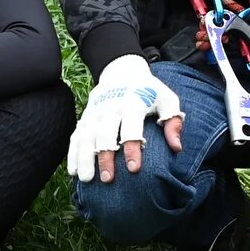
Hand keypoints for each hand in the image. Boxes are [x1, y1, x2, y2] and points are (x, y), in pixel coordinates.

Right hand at [68, 54, 183, 181]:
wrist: (122, 71)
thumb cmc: (149, 91)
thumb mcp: (166, 99)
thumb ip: (173, 121)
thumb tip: (176, 147)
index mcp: (132, 103)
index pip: (131, 128)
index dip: (132, 148)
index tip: (134, 169)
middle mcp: (110, 108)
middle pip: (104, 134)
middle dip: (105, 157)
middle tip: (108, 179)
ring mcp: (95, 113)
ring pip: (86, 136)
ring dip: (85, 158)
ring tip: (85, 179)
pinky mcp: (85, 117)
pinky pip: (76, 136)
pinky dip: (72, 153)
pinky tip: (73, 171)